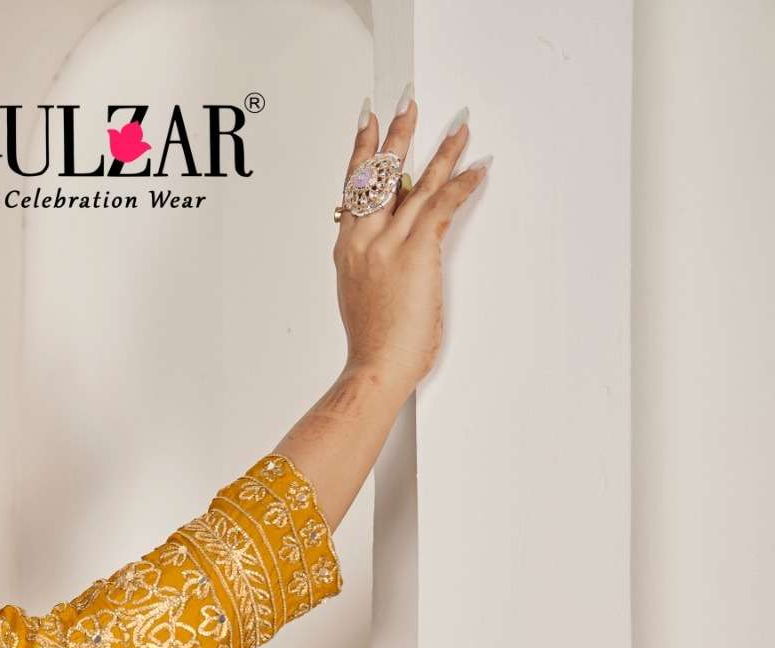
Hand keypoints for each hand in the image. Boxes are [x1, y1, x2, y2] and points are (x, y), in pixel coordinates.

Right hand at [333, 90, 487, 388]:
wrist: (375, 366)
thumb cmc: (373, 342)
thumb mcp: (362, 294)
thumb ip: (372, 263)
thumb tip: (390, 249)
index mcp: (348, 249)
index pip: (353, 188)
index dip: (359, 152)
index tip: (366, 124)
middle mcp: (363, 239)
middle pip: (378, 173)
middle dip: (394, 134)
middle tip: (406, 103)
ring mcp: (387, 244)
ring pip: (414, 184)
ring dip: (439, 151)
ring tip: (456, 126)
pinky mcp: (415, 252)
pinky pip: (441, 206)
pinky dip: (462, 184)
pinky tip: (477, 166)